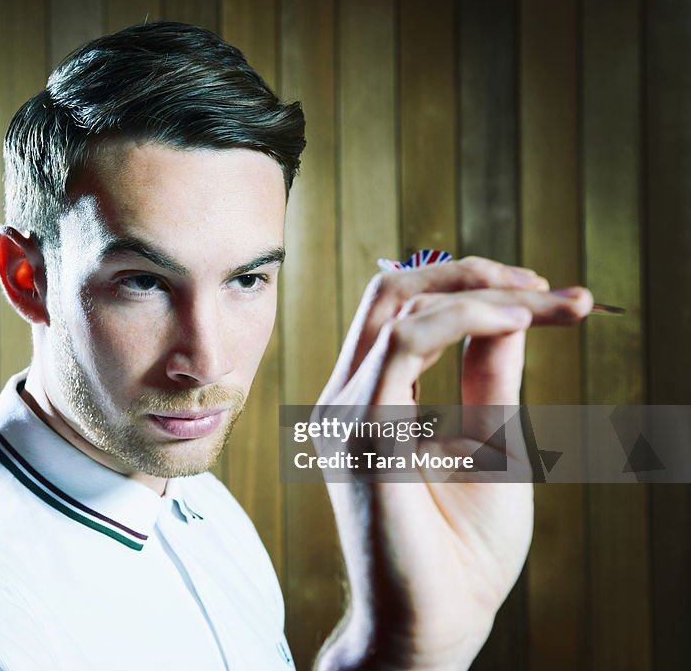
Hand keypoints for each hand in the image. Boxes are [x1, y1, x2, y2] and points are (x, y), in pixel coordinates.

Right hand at [313, 258, 591, 670]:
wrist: (440, 621)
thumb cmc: (463, 546)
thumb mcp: (491, 440)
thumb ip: (487, 375)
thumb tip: (511, 311)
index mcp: (370, 398)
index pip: (405, 310)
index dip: (473, 286)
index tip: (546, 296)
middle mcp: (346, 397)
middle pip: (390, 291)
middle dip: (470, 271)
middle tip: (541, 285)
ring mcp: (345, 413)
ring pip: (397, 307)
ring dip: (478, 291)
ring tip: (543, 303)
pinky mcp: (360, 434)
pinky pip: (400, 346)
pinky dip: (461, 320)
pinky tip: (513, 323)